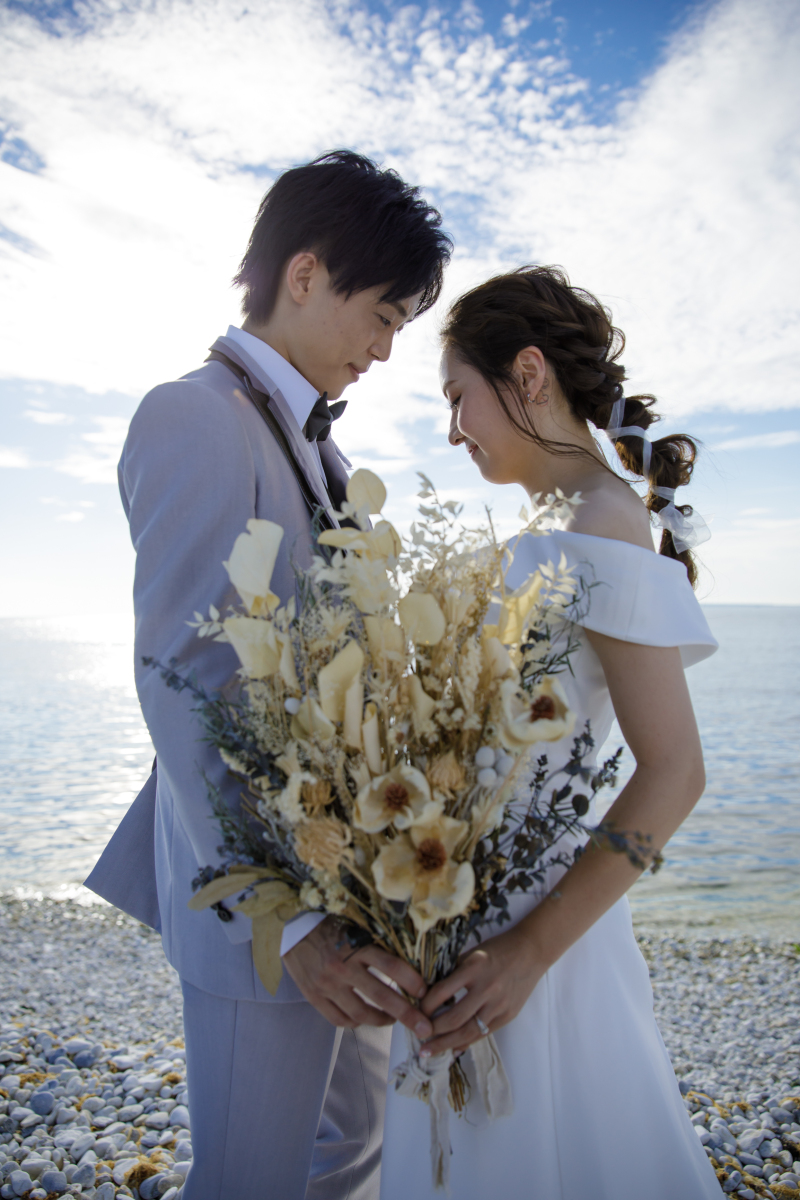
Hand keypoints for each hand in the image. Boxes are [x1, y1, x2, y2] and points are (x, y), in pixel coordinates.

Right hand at [283, 916, 432, 1037]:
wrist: (292, 931)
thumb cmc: (330, 927)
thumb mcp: (355, 928)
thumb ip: (375, 946)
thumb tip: (408, 966)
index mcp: (355, 945)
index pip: (391, 967)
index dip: (411, 981)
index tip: (425, 992)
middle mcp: (342, 967)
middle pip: (382, 995)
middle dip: (407, 1014)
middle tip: (424, 1027)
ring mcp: (327, 985)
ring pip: (361, 1013)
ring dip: (382, 1020)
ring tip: (393, 1021)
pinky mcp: (314, 997)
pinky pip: (339, 1019)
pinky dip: (355, 1023)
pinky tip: (364, 1019)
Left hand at [418, 923, 545, 1056]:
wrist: (531, 952)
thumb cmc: (497, 949)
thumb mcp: (471, 953)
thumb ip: (453, 971)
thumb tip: (428, 991)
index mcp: (474, 967)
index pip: (442, 992)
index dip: (425, 1005)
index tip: (414, 1011)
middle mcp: (487, 988)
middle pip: (454, 1018)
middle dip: (433, 1031)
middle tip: (418, 1037)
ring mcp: (499, 1004)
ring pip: (468, 1032)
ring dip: (446, 1044)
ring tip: (429, 1052)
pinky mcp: (507, 1015)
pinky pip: (483, 1034)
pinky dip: (466, 1043)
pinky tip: (452, 1050)